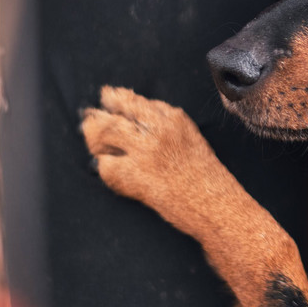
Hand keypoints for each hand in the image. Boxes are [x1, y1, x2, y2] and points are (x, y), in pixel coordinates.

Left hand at [81, 87, 254, 237]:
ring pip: (103, 131)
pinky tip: (113, 173)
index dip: (116, 101)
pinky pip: (104, 164)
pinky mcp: (134, 174)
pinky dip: (104, 169)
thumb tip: (135, 121)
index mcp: (174, 117)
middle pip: (115, 111)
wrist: (217, 206)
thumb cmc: (208, 178)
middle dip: (98, 116)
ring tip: (96, 148)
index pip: (134, 100)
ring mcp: (145, 150)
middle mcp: (158, 128)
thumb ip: (166, 126)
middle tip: (89, 121)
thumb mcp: (192, 140)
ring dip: (94, 140)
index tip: (107, 101)